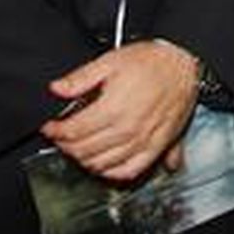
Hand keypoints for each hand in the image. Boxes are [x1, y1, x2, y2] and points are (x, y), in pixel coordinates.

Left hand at [41, 40, 199, 180]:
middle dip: (66, 146)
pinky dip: (113, 173)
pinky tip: (105, 165)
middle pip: (85, 150)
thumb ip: (81, 77)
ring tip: (79, 149)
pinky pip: (130, 170)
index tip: (50, 127)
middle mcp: (127, 129)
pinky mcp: (158, 146)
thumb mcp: (110, 60)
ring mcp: (143, 141)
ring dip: (84, 160)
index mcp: (113, 108)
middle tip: (61, 138)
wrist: (184, 62)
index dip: (56, 131)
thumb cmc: (152, 61)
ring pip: (103, 164)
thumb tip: (56, 89)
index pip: (74, 131)